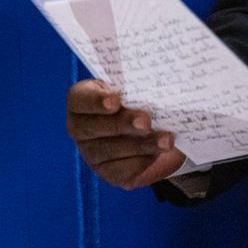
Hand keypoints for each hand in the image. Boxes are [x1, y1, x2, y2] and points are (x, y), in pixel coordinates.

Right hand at [65, 80, 184, 188]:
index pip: (79, 99)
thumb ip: (142, 82)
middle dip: (122, 124)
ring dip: (141, 145)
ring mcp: (92, 152)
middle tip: (145, 121)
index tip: (115, 101)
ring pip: (111, 151)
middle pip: (94, 127)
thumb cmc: (140, 98)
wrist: (151, 128)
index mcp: (83, 100)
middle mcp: (81, 128)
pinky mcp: (109, 172)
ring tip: (166, 140)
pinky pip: (123, 170)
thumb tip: (167, 75)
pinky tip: (159, 151)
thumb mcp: (138, 86)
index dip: (94, 101)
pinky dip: (144, 160)